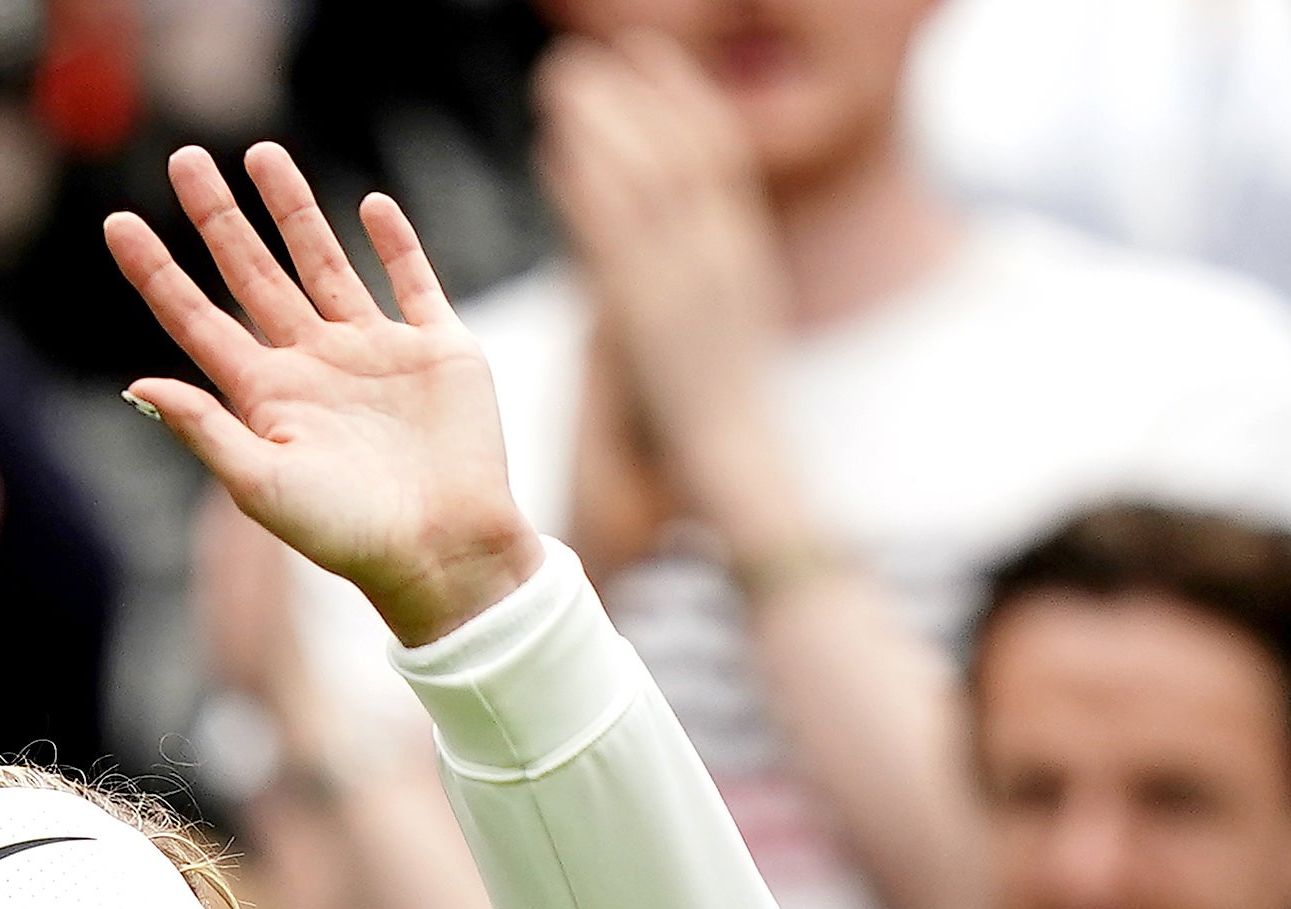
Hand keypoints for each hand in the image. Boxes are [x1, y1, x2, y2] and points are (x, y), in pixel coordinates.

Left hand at [108, 144, 538, 648]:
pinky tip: (369, 206)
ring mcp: (373, 353)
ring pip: (323, 261)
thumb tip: (137, 383)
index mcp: (264, 396)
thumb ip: (204, 428)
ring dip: (293, 210)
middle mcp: (311, 365)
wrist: (443, 551)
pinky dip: (394, 241)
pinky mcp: (435, 350)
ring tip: (261, 155)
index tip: (117, 223)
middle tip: (184, 159)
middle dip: (217, 217)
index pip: (196, 319)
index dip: (156, 272)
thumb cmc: (346, 532)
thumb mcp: (260, 484)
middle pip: (252, 273)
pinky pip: (412, 280)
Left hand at [536, 38, 806, 558]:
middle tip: (596, 48)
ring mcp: (690, 280)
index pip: (711, 155)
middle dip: (640, 93)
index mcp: (738, 257)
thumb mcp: (695, 346)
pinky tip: (552, 147)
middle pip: (680, 147)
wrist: (737, 479)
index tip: (644, 59)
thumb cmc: (709, 435)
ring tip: (562, 76)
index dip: (677, 101)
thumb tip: (626, 272)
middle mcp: (719, 255)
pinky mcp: (653, 314)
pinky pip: (616, 234)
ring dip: (604, 121)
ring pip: (647, 177)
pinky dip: (587, 184)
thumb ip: (659, 300)